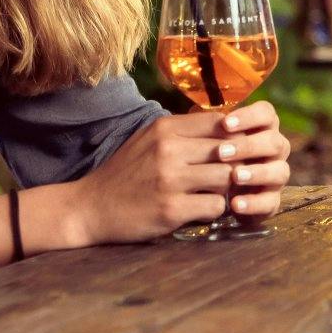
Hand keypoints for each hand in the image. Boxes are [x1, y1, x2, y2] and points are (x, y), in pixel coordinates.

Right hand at [72, 103, 291, 243]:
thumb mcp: (149, 140)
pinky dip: (216, 210)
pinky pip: (215, 206)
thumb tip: (224, 123)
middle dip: (239, 163)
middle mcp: (169, 149)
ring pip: (228, 177)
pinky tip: (205, 210)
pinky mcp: (171, 209)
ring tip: (221, 193)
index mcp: (166, 128)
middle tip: (241, 175)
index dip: (236, 136)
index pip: (220, 122)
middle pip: (229, 149)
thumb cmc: (125, 173)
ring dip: (229, 188)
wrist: (91, 206)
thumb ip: (182, 131)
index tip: (238, 150)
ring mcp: (170, 179)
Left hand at [215, 101, 293, 223]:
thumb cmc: (210, 155)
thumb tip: (197, 115)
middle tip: (222, 152)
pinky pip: (271, 202)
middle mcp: (275, 150)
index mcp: (263, 128)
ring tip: (234, 176)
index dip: (249, 116)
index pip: (266, 114)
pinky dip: (254, 203)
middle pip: (274, 142)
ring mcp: (276, 175)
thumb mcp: (207, 137)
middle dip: (249, 146)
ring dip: (257, 173)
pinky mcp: (272, 200)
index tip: (225, 123)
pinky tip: (235, 204)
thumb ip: (207, 126)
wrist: (211, 190)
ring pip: (280, 171)